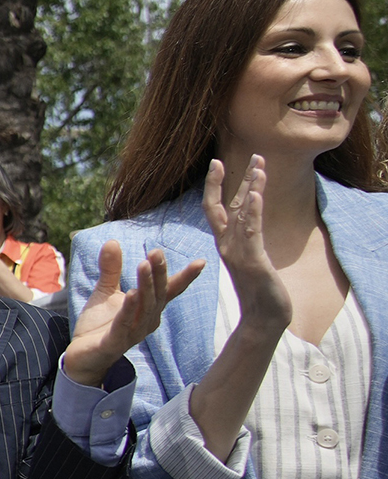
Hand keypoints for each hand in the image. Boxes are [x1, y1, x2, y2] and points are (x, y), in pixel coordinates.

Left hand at [63, 239, 203, 386]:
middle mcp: (147, 320)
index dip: (185, 277)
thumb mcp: (105, 292)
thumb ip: (112, 269)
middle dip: (159, 273)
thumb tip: (113, 241)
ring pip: (145, 308)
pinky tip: (132, 293)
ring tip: (144, 265)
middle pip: (158, 295)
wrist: (82, 356)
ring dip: (146, 286)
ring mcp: (133, 332)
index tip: (201, 262)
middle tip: (157, 252)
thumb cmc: (99, 325)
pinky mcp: (115, 343)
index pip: (170, 290)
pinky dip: (129, 309)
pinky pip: (124, 324)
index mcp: (148, 308)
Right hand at [204, 155, 288, 333]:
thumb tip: (246, 232)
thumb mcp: (252, 264)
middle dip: (227, 181)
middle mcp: (228, 245)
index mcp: (227, 245)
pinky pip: (251, 231)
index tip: (218, 163)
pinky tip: (255, 194)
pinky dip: (252, 211)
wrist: (263, 321)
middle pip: (221, 206)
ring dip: (250, 187)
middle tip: (235, 158)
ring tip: (259, 165)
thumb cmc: (260, 295)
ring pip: (240, 213)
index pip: (216, 209)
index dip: (216, 186)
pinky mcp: (252, 260)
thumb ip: (247, 246)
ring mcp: (238, 252)